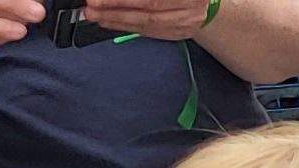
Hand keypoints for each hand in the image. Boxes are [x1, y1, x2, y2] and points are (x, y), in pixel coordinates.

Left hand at [91, 0, 221, 39]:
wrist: (206, 3)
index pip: (153, 0)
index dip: (125, 0)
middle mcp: (190, 8)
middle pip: (148, 11)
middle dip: (116, 9)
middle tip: (92, 7)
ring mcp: (184, 23)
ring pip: (146, 24)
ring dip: (117, 20)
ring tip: (95, 15)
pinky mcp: (176, 34)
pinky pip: (147, 32)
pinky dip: (125, 27)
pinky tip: (108, 22)